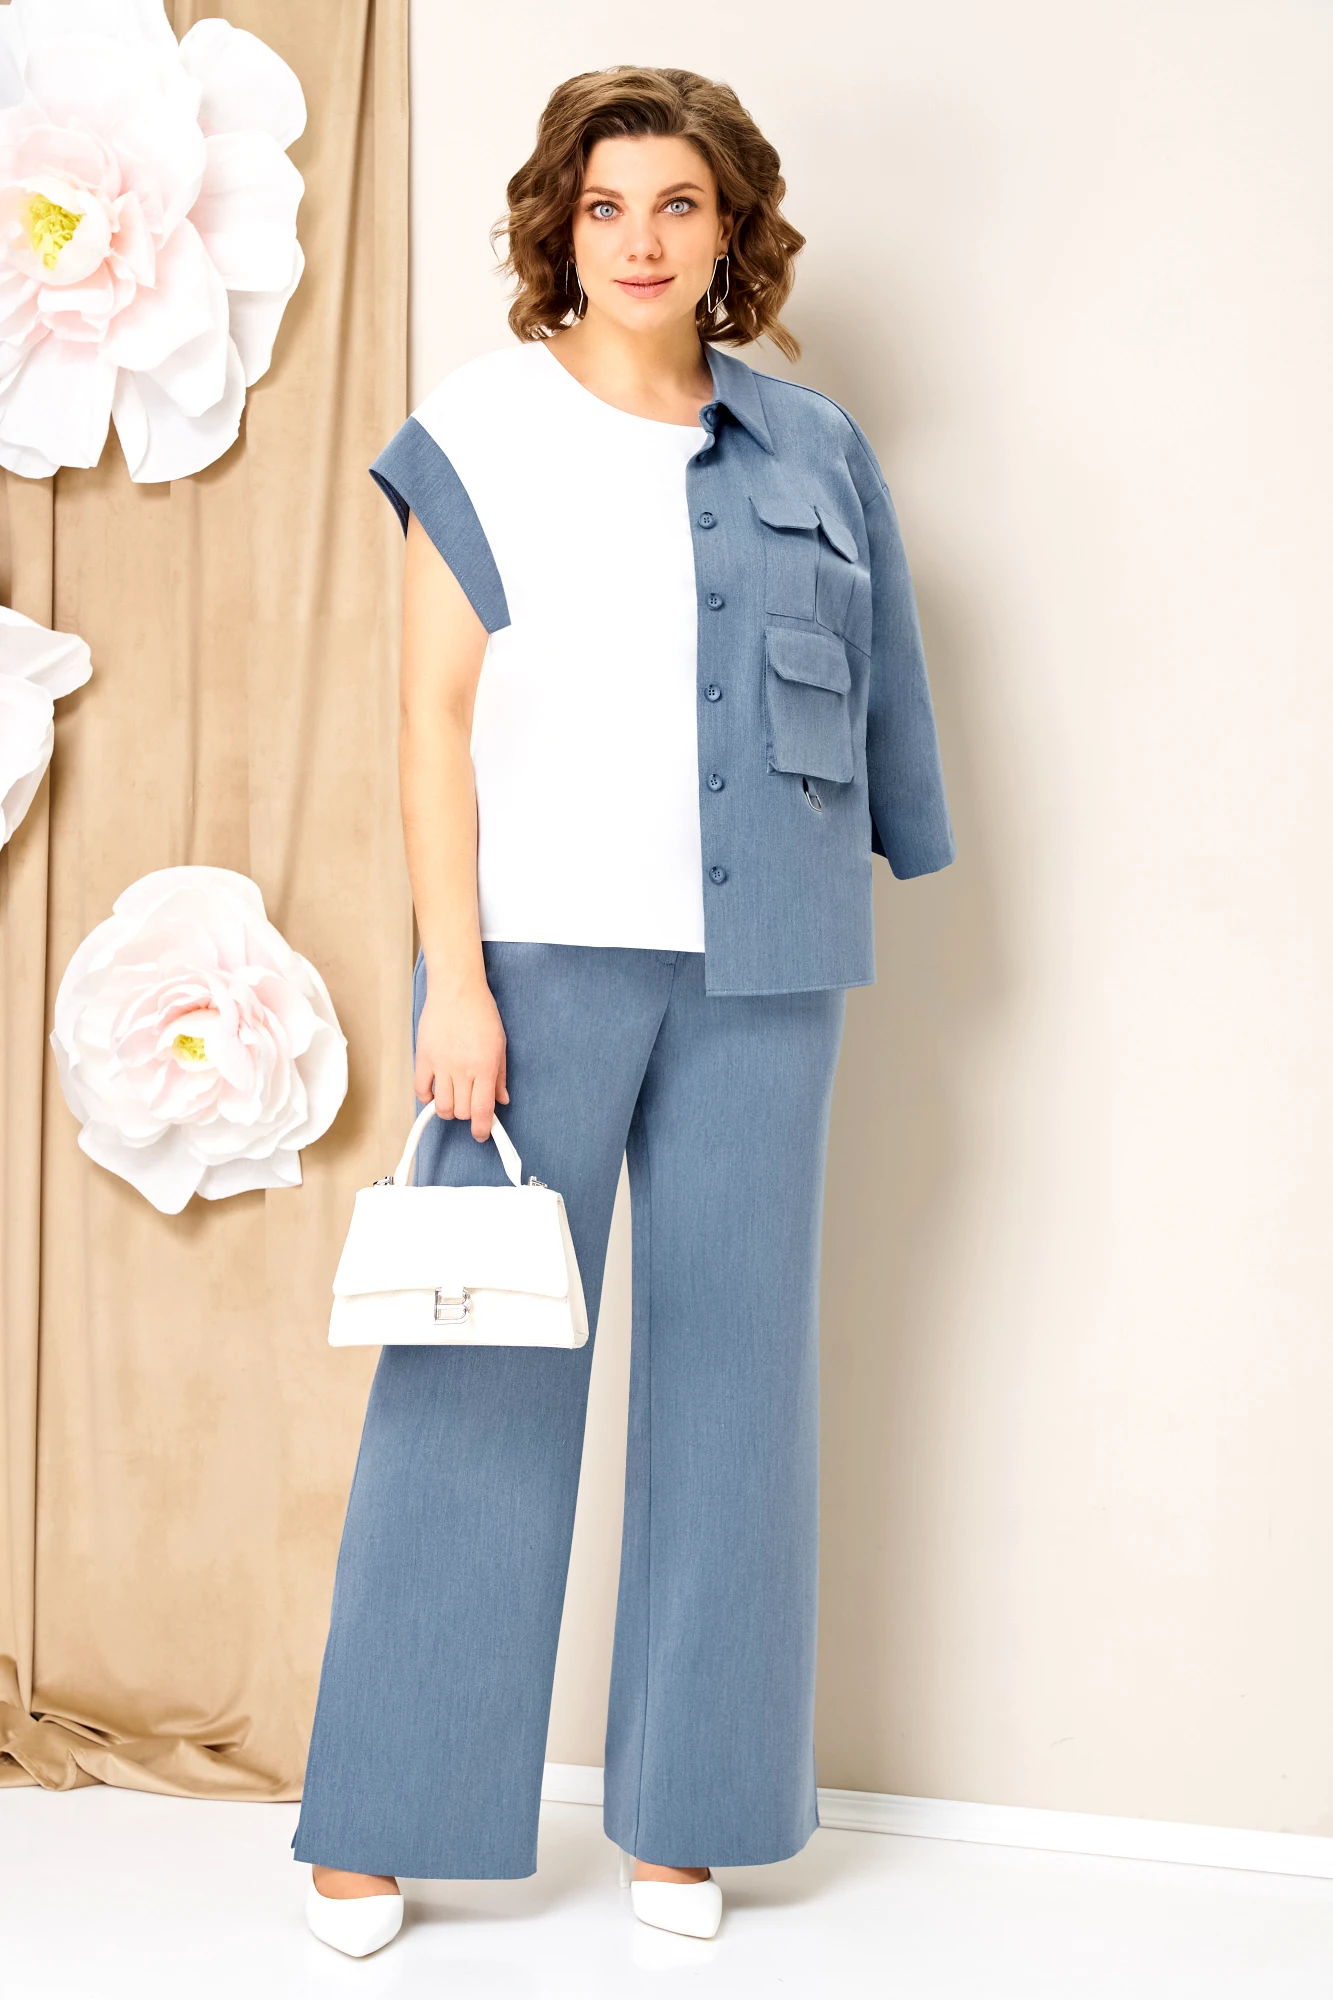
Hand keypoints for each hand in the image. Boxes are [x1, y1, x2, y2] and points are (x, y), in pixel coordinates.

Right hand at [414, 974, 508, 1140]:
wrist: (457, 989)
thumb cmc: (481, 1014)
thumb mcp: (500, 1045)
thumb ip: (500, 1076)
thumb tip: (502, 1100)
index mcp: (484, 1067)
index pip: (483, 1110)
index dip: (483, 1129)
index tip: (482, 1134)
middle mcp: (462, 1070)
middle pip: (462, 1112)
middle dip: (467, 1115)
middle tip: (471, 1104)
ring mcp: (440, 1065)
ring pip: (441, 1106)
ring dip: (449, 1109)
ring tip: (453, 1098)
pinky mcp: (423, 1058)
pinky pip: (421, 1090)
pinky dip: (427, 1097)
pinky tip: (435, 1091)